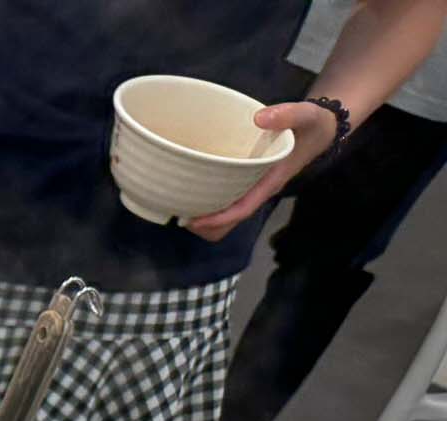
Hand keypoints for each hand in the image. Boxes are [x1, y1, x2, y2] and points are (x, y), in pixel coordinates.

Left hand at [184, 101, 341, 240]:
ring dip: (207, 217)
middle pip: (231, 220)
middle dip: (206, 225)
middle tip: (179, 214)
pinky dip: (212, 201)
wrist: (324, 128)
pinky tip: (195, 188)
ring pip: (229, 214)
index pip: (243, 208)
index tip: (193, 220)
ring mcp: (255, 187)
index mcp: (271, 181)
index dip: (218, 218)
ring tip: (181, 206)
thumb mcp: (307, 114)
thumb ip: (288, 114)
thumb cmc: (314, 124)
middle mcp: (261, 189)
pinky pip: (230, 199)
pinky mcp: (251, 181)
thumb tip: (260, 117)